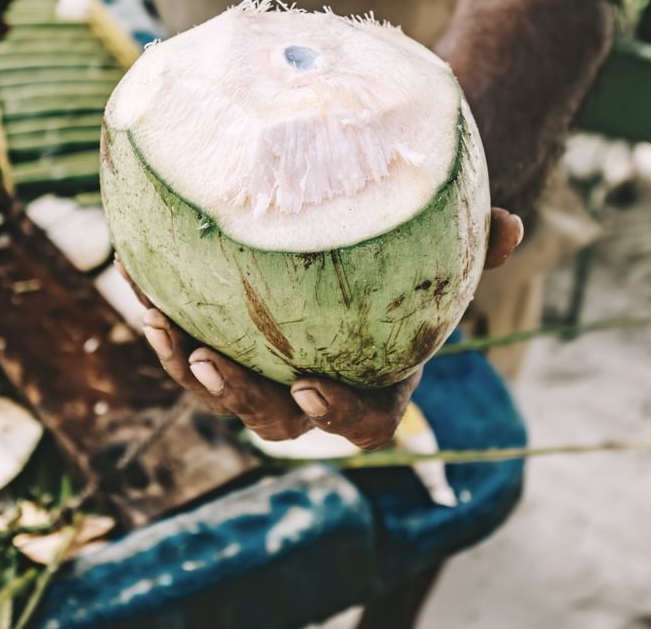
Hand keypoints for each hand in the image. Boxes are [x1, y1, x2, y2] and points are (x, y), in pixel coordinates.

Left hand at [128, 208, 523, 449]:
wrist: (368, 250)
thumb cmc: (411, 261)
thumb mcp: (445, 254)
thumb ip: (476, 247)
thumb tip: (514, 225)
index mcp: (375, 382)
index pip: (362, 426)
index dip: (335, 417)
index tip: (310, 386)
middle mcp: (314, 390)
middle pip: (272, 421)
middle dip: (237, 397)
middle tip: (209, 363)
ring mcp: (263, 373)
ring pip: (216, 391)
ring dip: (183, 365)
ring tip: (161, 323)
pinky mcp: (221, 343)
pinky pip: (184, 342)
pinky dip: (162, 314)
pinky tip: (135, 270)